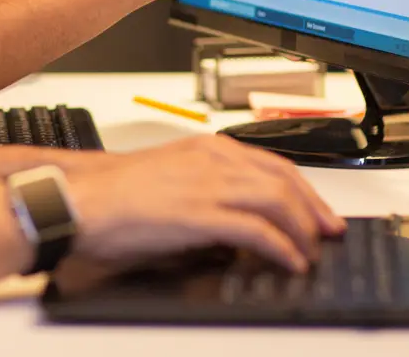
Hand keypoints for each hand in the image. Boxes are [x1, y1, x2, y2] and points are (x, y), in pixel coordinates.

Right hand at [68, 135, 345, 273]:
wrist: (81, 200)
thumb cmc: (115, 193)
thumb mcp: (171, 177)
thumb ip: (207, 189)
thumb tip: (236, 219)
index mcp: (206, 147)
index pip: (273, 163)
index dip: (304, 189)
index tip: (318, 210)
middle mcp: (212, 159)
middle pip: (284, 179)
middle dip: (314, 210)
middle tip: (328, 234)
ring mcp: (207, 185)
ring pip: (277, 200)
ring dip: (302, 229)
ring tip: (310, 252)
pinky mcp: (199, 214)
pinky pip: (256, 230)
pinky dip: (281, 247)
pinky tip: (289, 261)